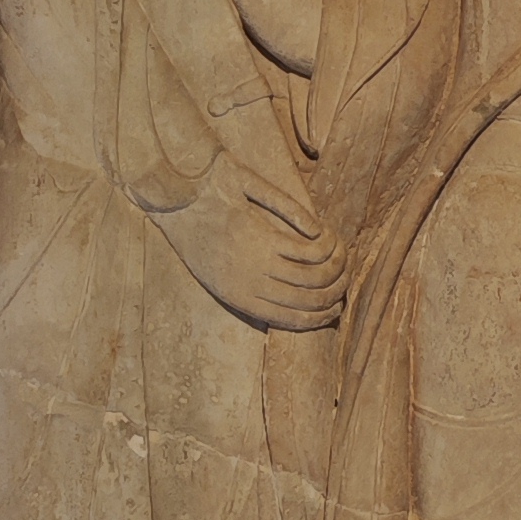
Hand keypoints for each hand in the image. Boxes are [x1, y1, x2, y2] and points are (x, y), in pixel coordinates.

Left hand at [160, 158, 348, 333]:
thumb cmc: (194, 234)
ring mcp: (256, 261)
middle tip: (345, 273)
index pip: (294, 319)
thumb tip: (285, 305)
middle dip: (337, 288)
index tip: (337, 304)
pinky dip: (325, 241)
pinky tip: (325, 231)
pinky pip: (309, 247)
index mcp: (240, 299)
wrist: (174, 199)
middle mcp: (250, 286)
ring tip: (340, 249)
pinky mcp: (261, 234)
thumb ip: (253, 292)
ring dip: (337, 262)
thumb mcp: (217, 276)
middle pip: (311, 297)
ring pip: (316, 273)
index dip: (322, 314)